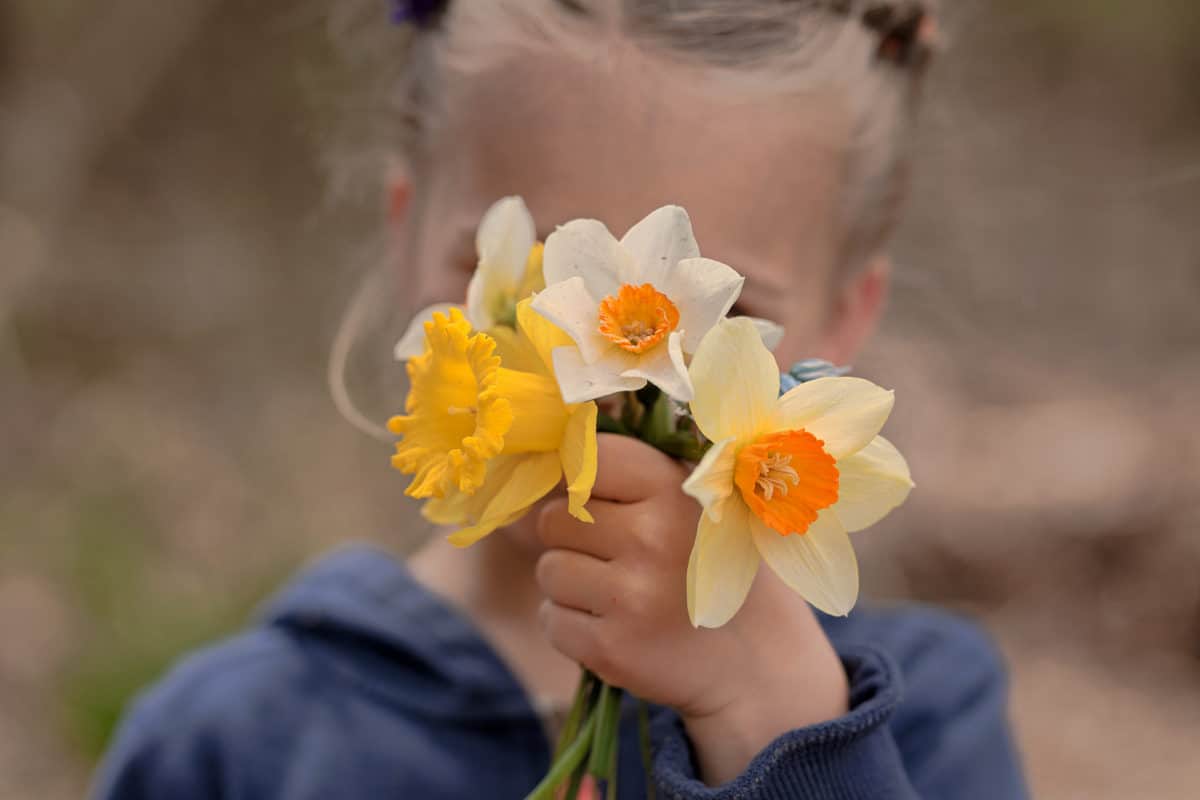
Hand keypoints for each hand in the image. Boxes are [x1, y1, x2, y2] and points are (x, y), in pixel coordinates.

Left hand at [535, 434, 848, 784]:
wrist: (753, 660)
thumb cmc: (710, 567)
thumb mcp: (695, 503)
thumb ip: (631, 476)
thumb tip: (548, 460)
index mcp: (674, 490)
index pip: (589, 458)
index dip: (583, 479)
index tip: (598, 498)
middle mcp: (651, 538)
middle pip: (554, 518)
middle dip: (573, 538)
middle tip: (616, 556)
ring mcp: (631, 596)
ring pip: (547, 570)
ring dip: (571, 584)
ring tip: (619, 594)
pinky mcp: (611, 648)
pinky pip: (550, 620)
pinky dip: (572, 626)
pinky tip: (614, 626)